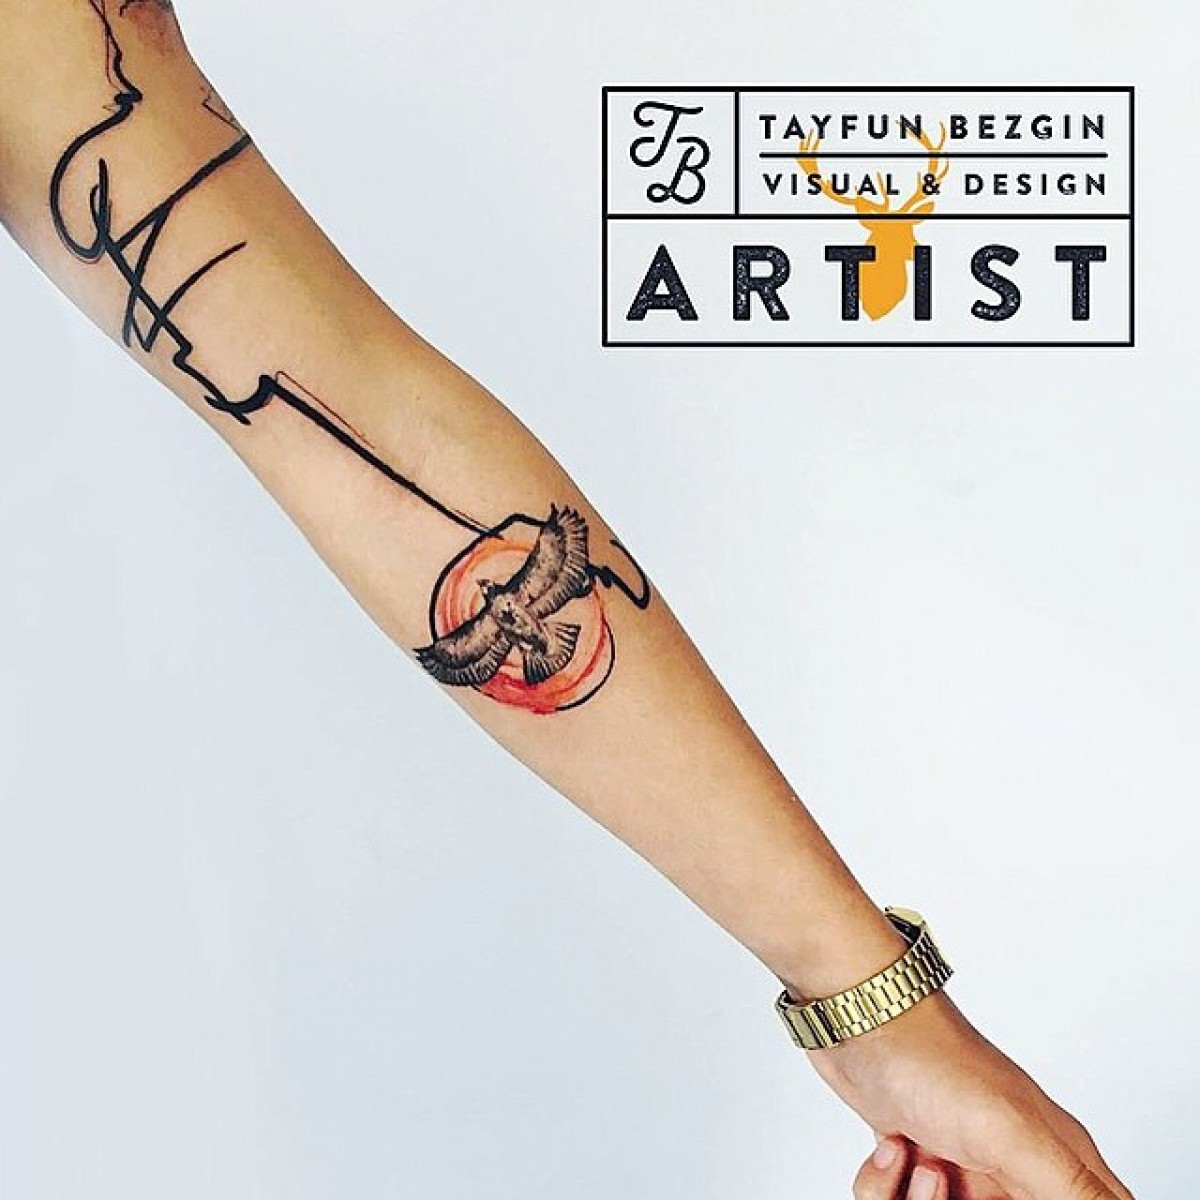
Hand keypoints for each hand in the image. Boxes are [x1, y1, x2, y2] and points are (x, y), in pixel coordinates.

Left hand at [807, 990, 1134, 1199]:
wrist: (862, 1015)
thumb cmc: (936, 1059)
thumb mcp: (1012, 1135)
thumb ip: (1071, 1189)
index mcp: (1057, 1160)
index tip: (1019, 1198)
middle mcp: (1014, 1165)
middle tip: (949, 1181)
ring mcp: (963, 1160)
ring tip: (920, 1161)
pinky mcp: (915, 1153)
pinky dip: (884, 1185)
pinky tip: (890, 1145)